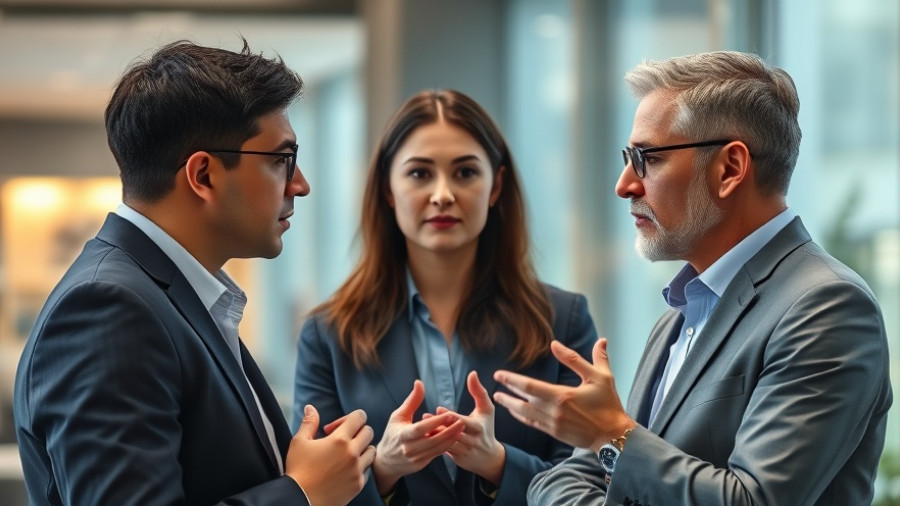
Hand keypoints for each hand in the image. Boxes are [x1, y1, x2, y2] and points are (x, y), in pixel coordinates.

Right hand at [286, 406, 375, 505]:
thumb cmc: (298, 470)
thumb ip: (309, 422)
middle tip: (342, 440)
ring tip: (345, 454)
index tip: (337, 427)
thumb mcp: (299, 442)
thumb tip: (311, 407)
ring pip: (371, 451)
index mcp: (339, 440)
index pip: (359, 417)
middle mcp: (352, 453)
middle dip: (357, 432)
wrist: (300, 500)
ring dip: (361, 449)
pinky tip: (346, 469)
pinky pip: (367, 469)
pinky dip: (360, 466)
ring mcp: (357, 469)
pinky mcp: (358, 484)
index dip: (350, 418)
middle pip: (368, 432)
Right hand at [372, 380, 464, 495]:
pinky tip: (455, 437)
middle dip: (449, 431)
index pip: (421, 428)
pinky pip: (436, 454)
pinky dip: (446, 446)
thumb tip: (419, 382)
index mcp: (402, 435)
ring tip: (462, 428)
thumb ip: (412, 401)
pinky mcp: (421, 464)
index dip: (436, 422)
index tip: (450, 413)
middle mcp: (409, 448)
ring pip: (437, 448)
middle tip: (461, 421)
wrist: (386, 461)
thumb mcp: (398, 416)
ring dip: (451, 438)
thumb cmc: (393, 434)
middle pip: (432, 440)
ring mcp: (415, 458)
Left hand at [427, 371, 505, 484]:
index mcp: (478, 427)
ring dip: (434, 435)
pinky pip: (444, 451)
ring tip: (422, 426)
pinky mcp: (458, 459)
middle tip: (425, 417)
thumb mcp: (486, 410)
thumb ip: (479, 392)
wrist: (489, 458)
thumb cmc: (486, 428)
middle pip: (452, 432)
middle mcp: (472, 441)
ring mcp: (465, 451)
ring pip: (446, 443)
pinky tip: (426, 436)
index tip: (438, 409)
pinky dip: (435, 443)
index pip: (462, 421)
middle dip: (438, 425)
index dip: (449, 416)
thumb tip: (472, 373)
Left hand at [493, 338, 634, 451]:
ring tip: (499, 398)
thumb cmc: (608, 405)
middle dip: (507, 392)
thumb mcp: (600, 377)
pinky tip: (515, 412)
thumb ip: (577, 359)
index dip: (511, 380)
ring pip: (525, 414)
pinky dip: (522, 417)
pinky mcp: (555, 433)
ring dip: (511, 405)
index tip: (498, 374)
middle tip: (495, 384)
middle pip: (522, 400)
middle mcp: (553, 411)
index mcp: (562, 396)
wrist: (614, 436)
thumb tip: (558, 343)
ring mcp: (553, 424)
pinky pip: (533, 424)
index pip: (529, 386)